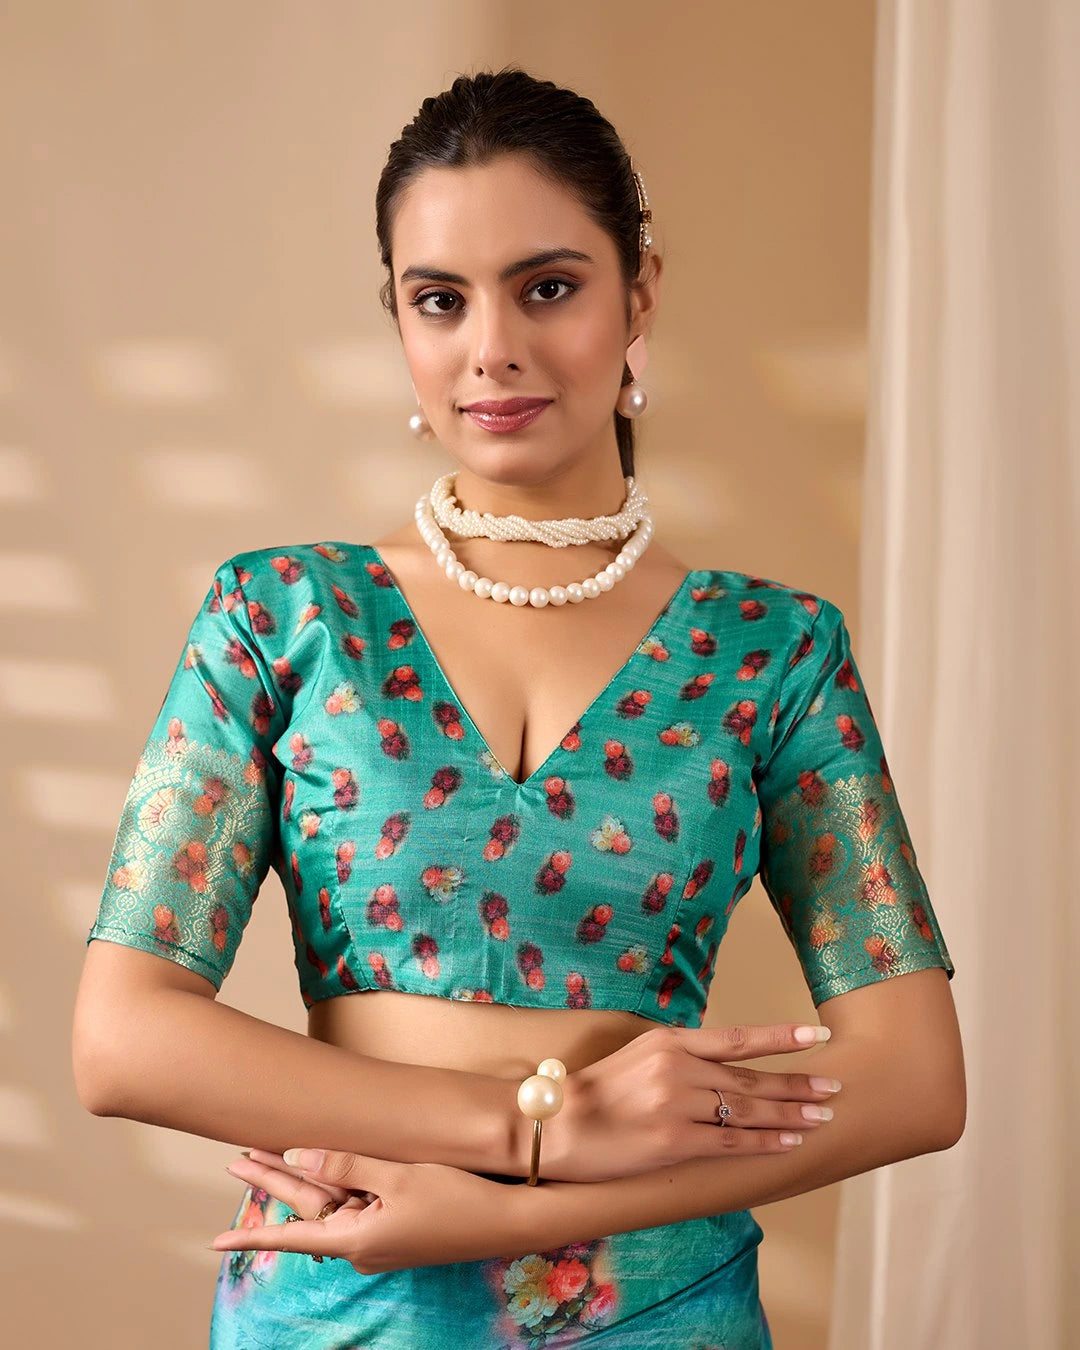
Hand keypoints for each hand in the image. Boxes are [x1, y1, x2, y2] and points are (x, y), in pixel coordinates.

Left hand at [212, 1147, 534, 1273]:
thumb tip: (296, 1155)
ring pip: (330, 1203)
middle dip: (271, 1183)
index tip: (215, 1242)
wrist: (507, 1219)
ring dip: (300, 1179)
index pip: (291, 1235)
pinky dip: (334, 1184)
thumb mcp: (397, 1175)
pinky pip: (355, 1203)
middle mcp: (361, 1244)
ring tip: (265, 1155)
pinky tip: (321, 1168)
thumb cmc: (456, 1197)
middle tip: (236, 1160)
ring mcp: (379, 1237)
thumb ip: (345, 1163)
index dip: (251, 1235)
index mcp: (356, 1238)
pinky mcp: (396, 1226)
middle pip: (307, 1208)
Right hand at [539, 1022, 841, 1182]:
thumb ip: (681, 1057)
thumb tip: (724, 1065)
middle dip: (797, 1084)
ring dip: (789, 1115)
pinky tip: (789, 1143)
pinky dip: (765, 1142)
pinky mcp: (674, 1143)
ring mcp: (677, 1106)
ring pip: (747, 1110)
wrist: (555, 1124)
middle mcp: (678, 1068)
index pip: (737, 1037)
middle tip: (833, 1088)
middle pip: (751, 1078)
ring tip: (821, 1117)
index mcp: (670, 1042)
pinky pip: (731, 1143)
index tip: (818, 1033)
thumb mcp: (639, 1056)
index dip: (782, 1036)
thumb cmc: (597, 1092)